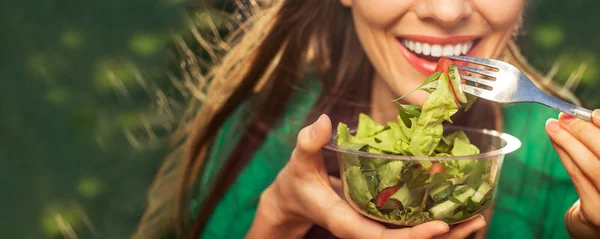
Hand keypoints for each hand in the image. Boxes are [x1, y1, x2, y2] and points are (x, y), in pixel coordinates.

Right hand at [247, 114, 486, 238]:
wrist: (296, 198)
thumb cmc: (299, 181)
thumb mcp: (299, 162)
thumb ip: (309, 144)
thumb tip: (323, 122)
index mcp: (347, 222)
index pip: (382, 238)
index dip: (412, 236)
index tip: (441, 226)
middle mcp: (365, 229)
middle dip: (444, 237)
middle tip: (478, 220)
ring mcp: (375, 226)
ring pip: (413, 235)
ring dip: (448, 230)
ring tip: (479, 215)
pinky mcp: (381, 218)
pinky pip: (411, 223)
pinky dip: (434, 215)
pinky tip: (456, 203)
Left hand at [546, 110, 599, 237]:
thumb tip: (591, 117)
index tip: (593, 115)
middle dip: (583, 133)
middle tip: (564, 117)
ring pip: (590, 167)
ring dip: (568, 142)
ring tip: (552, 126)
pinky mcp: (595, 212)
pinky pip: (578, 177)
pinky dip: (565, 155)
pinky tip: (556, 141)